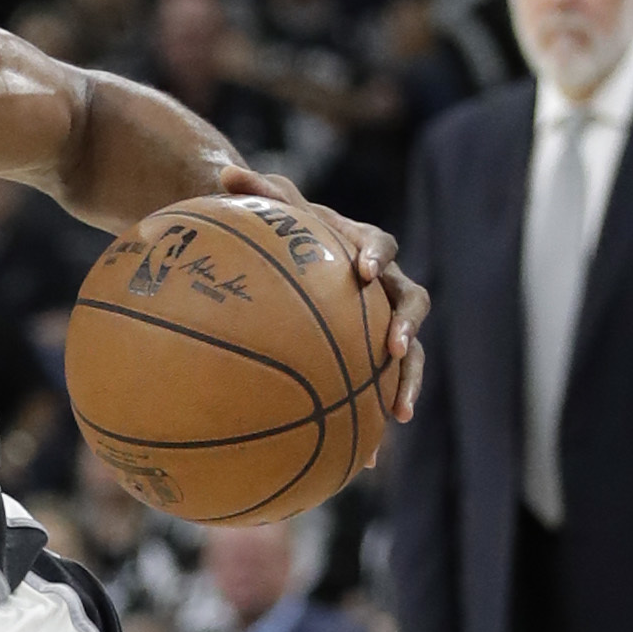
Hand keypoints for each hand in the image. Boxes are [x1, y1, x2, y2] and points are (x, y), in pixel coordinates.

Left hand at [219, 164, 426, 428]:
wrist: (302, 258)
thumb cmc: (286, 232)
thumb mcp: (271, 210)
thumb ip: (255, 191)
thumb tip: (221, 171)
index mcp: (363, 248)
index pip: (379, 246)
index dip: (374, 255)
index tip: (361, 271)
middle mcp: (384, 285)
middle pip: (411, 302)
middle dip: (407, 326)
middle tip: (395, 347)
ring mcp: (385, 322)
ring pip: (408, 352)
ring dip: (406, 380)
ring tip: (398, 413)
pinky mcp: (375, 358)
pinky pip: (380, 388)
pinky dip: (374, 420)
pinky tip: (366, 460)